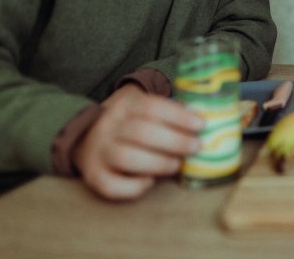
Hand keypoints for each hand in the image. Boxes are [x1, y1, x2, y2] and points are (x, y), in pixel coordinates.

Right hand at [72, 84, 203, 200]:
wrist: (89, 137)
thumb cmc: (132, 123)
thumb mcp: (146, 107)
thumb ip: (171, 112)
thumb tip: (203, 116)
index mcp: (125, 105)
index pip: (152, 107)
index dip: (179, 117)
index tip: (201, 125)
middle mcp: (108, 126)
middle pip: (141, 132)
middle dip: (175, 141)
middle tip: (196, 147)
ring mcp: (98, 152)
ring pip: (126, 157)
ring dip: (158, 163)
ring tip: (176, 165)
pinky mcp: (93, 176)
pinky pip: (111, 186)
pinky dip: (133, 187)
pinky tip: (150, 182)